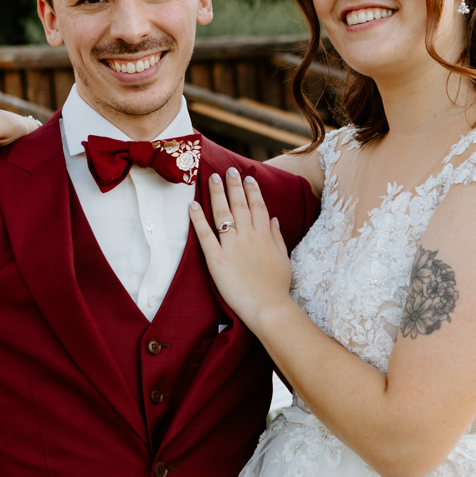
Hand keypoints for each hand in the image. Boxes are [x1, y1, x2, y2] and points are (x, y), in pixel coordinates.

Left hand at [189, 169, 293, 328]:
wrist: (268, 307)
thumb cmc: (277, 287)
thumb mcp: (283, 258)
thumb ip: (277, 237)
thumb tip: (273, 218)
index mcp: (264, 235)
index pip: (258, 206)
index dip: (252, 190)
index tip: (248, 177)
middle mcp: (248, 236)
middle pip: (239, 204)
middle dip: (234, 185)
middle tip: (229, 170)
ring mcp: (232, 246)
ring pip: (223, 213)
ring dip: (217, 194)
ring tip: (212, 178)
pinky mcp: (216, 259)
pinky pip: (205, 235)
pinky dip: (198, 219)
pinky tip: (192, 205)